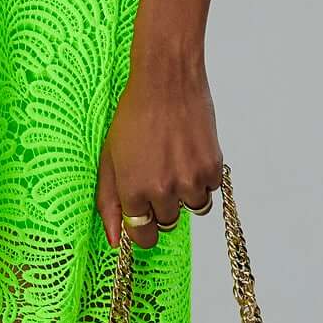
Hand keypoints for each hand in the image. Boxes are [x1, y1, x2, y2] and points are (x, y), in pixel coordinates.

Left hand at [96, 52, 222, 248]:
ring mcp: (191, 180)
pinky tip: (189, 152)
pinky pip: (211, 189)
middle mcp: (164, 191)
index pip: (143, 236)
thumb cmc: (134, 115)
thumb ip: (109, 202)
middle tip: (158, 173)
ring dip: (185, 192)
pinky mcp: (213, 168)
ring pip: (193, 207)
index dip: (143, 228)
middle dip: (162, 204)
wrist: (167, 81)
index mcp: (134, 191)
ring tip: (175, 161)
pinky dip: (202, 177)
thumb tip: (113, 241)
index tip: (144, 217)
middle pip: (168, 222)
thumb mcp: (110, 158)